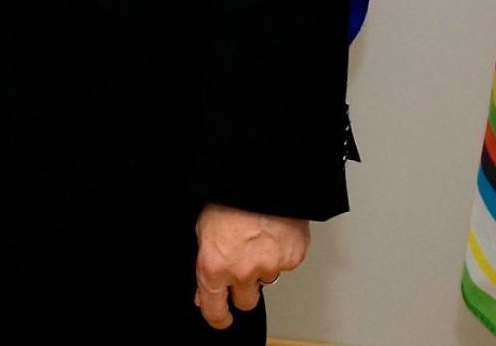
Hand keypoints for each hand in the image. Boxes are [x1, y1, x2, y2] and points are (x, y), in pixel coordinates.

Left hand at [193, 206, 308, 326]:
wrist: (261, 176)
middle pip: (246, 302)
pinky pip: (285, 264)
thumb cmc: (229, 196)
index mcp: (214, 266)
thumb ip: (205, 265)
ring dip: (262, 266)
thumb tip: (203, 292)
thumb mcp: (203, 229)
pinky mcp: (292, 259)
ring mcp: (269, 267)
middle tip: (242, 265)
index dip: (217, 317)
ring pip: (267, 279)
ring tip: (257, 235)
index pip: (214, 310)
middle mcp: (241, 272)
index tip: (220, 318)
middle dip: (243, 289)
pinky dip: (280, 252)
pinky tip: (272, 231)